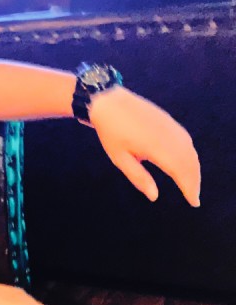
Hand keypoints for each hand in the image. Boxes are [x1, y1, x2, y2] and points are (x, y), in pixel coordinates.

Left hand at [89, 87, 200, 206]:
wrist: (109, 102)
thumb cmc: (111, 132)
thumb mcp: (119, 158)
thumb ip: (138, 177)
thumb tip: (154, 196)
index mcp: (156, 146)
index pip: (180, 171)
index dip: (189, 187)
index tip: (193, 202)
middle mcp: (168, 136)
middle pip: (189, 162)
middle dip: (194, 181)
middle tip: (193, 197)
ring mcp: (171, 126)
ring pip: (190, 151)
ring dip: (193, 168)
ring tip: (191, 184)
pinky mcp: (169, 121)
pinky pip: (186, 140)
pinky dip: (190, 155)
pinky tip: (186, 163)